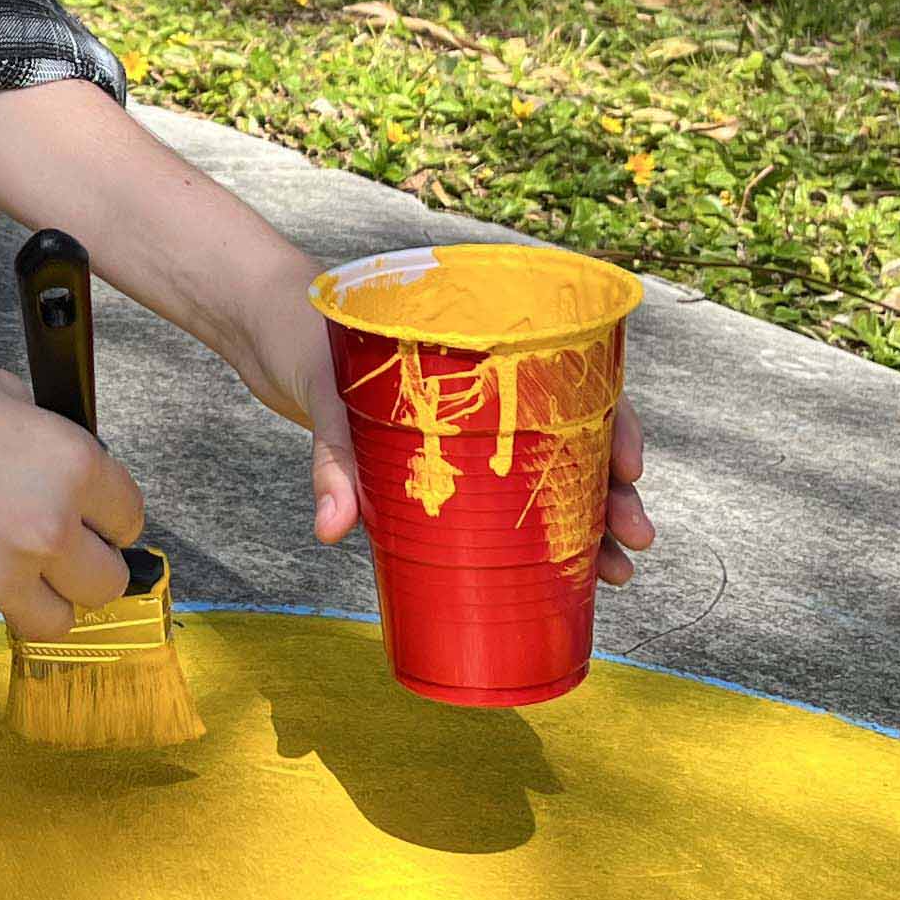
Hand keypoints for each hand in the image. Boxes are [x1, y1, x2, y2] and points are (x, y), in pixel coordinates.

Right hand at [0, 274, 142, 639]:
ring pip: (53, 619)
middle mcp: (42, 532)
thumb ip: (47, 444)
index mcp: (70, 469)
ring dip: (43, 593)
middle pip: (105, 585)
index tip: (94, 513)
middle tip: (59, 541)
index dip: (109, 513)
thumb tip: (64, 479)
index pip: (129, 519)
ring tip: (8, 556)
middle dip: (87, 562)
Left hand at [210, 251, 653, 581]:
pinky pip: (498, 488)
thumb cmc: (303, 337)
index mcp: (480, 342)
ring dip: (586, 519)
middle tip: (635, 543)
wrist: (265, 325)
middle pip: (572, 435)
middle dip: (612, 492)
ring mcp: (467, 422)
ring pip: (546, 469)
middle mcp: (487, 382)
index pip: (573, 378)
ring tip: (615, 573)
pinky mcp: (437, 453)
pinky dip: (531, 528)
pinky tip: (560, 570)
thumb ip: (330, 456)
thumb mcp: (319, 390)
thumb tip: (332, 532)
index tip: (631, 469)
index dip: (613, 423)